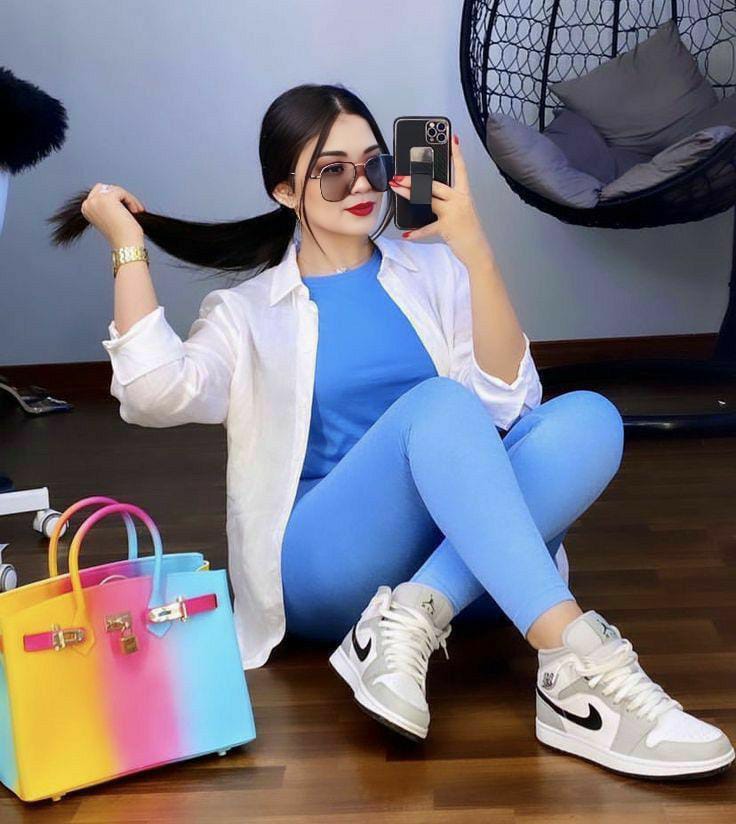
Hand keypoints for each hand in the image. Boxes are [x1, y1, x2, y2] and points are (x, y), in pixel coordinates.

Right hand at [81, 183, 145, 247]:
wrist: (126, 245)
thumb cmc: (122, 236)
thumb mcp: (109, 217)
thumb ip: (107, 205)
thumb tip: (116, 195)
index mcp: (86, 208)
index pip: (100, 192)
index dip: (117, 199)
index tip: (128, 209)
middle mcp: (88, 203)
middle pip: (107, 188)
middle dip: (122, 197)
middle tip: (134, 209)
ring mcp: (96, 199)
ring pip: (116, 190)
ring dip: (129, 200)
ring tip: (136, 211)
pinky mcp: (107, 198)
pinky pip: (122, 192)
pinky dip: (132, 201)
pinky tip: (136, 211)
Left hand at [388, 133, 490, 265]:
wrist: (477, 251)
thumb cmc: (468, 231)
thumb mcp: (460, 211)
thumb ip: (445, 202)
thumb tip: (425, 195)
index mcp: (464, 194)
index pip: (460, 170)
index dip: (457, 154)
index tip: (452, 139)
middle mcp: (459, 200)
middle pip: (435, 184)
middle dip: (415, 178)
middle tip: (399, 175)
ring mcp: (453, 212)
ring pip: (428, 199)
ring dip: (409, 194)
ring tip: (396, 189)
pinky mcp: (447, 227)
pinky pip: (427, 228)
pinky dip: (416, 233)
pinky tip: (406, 233)